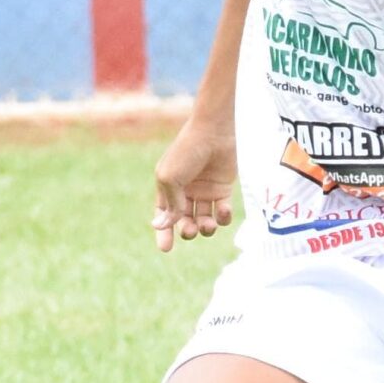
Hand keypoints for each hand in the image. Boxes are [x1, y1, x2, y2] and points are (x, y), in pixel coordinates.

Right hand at [151, 116, 237, 252]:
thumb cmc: (186, 153)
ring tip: (207, 224)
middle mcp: (186, 193)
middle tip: (189, 230)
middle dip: (186, 231)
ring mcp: (205, 192)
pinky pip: (222, 213)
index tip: (165, 249)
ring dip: (205, 228)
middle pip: (184, 222)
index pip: (164, 216)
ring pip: (204, 221)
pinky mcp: (222, 190)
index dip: (163, 232)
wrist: (213, 134)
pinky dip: (223, 217)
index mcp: (168, 188)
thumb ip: (170, 204)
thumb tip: (160, 226)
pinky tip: (222, 212)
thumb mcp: (170, 178)